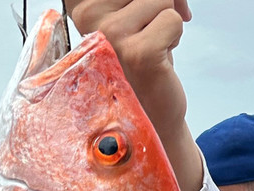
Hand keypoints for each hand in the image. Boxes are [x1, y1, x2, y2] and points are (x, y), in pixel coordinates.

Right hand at [65, 0, 202, 190]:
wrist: (147, 116)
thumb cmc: (138, 64)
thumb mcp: (129, 17)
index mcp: (78, 4)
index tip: (139, 8)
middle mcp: (87, 15)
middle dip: (160, 2)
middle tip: (153, 31)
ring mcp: (110, 34)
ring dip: (167, 23)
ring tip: (152, 48)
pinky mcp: (139, 53)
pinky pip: (174, 20)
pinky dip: (175, 38)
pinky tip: (159, 60)